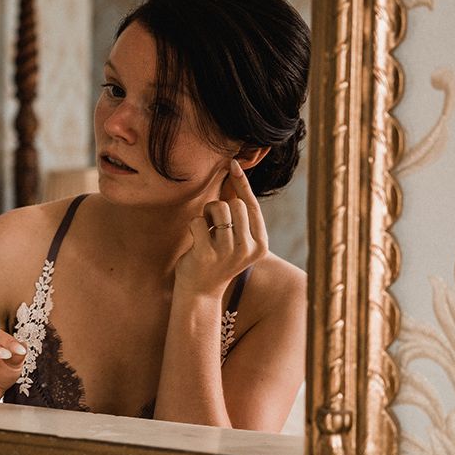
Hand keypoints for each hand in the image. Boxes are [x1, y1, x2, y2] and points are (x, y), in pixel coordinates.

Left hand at [175, 159, 267, 296]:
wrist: (200, 292)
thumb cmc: (217, 258)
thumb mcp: (235, 238)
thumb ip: (238, 212)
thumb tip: (234, 173)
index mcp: (261, 244)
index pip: (253, 206)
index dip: (243, 183)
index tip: (232, 163)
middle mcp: (248, 248)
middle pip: (235, 204)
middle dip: (219, 207)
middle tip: (213, 224)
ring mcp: (228, 252)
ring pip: (218, 208)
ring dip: (207, 214)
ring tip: (205, 231)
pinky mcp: (206, 254)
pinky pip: (198, 221)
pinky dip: (193, 225)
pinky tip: (195, 241)